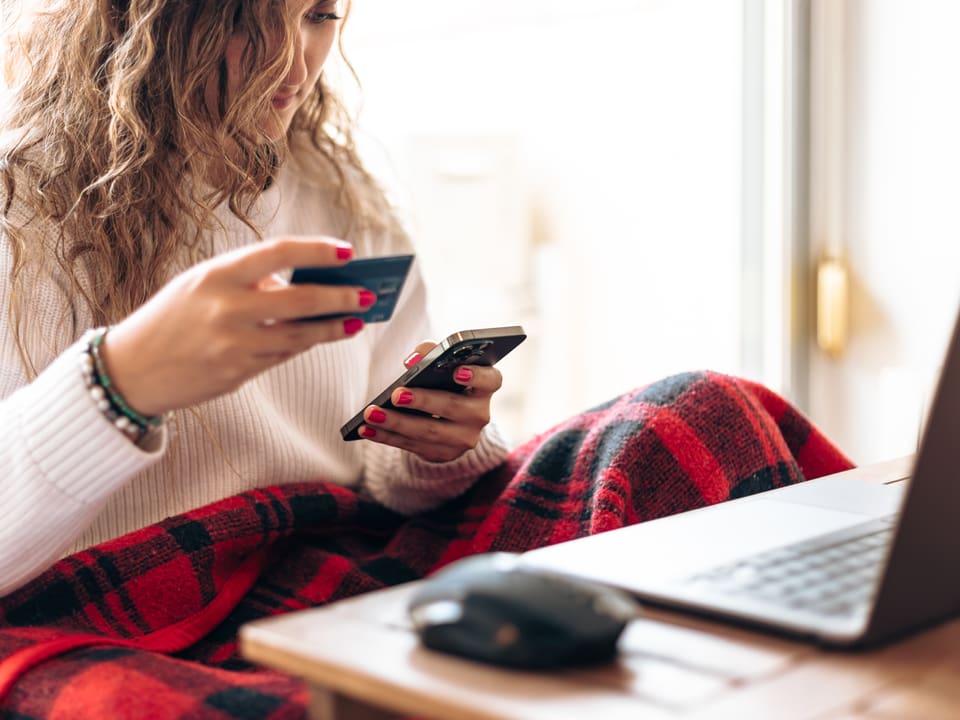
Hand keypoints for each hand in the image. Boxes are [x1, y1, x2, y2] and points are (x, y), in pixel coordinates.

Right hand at [100, 237, 374, 415]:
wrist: (131, 370)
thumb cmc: (172, 318)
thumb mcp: (201, 284)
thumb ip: (248, 281)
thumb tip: (305, 283)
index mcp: (216, 275)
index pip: (279, 253)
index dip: (317, 250)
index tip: (347, 252)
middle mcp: (227, 309)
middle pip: (301, 299)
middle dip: (342, 296)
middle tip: (368, 295)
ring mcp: (234, 345)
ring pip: (300, 335)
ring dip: (334, 327)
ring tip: (356, 320)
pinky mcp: (238, 373)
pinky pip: (282, 356)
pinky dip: (303, 345)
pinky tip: (321, 336)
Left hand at [357, 341, 502, 462]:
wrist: (451, 421)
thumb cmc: (445, 382)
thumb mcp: (444, 366)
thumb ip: (432, 355)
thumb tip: (413, 361)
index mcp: (485, 386)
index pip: (490, 379)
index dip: (476, 376)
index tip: (456, 370)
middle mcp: (480, 414)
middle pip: (453, 407)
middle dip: (422, 401)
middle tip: (396, 394)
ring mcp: (464, 438)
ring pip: (429, 431)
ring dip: (396, 423)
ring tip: (370, 413)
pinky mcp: (444, 454)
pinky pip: (413, 446)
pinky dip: (388, 437)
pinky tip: (367, 429)